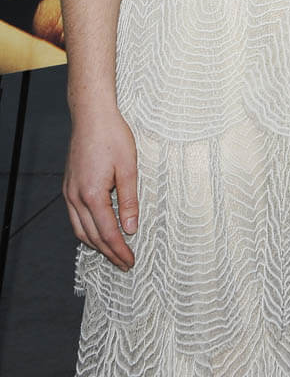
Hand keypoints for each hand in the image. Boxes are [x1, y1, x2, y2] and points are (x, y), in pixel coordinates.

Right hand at [63, 109, 138, 269]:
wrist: (91, 116)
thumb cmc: (112, 137)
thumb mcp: (128, 168)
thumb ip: (129, 201)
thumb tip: (131, 229)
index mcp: (92, 195)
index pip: (108, 233)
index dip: (120, 250)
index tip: (131, 261)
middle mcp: (76, 197)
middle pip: (92, 236)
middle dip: (109, 253)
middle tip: (124, 263)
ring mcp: (69, 192)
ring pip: (80, 229)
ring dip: (96, 244)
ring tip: (113, 252)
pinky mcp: (69, 186)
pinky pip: (75, 217)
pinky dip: (86, 230)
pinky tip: (97, 230)